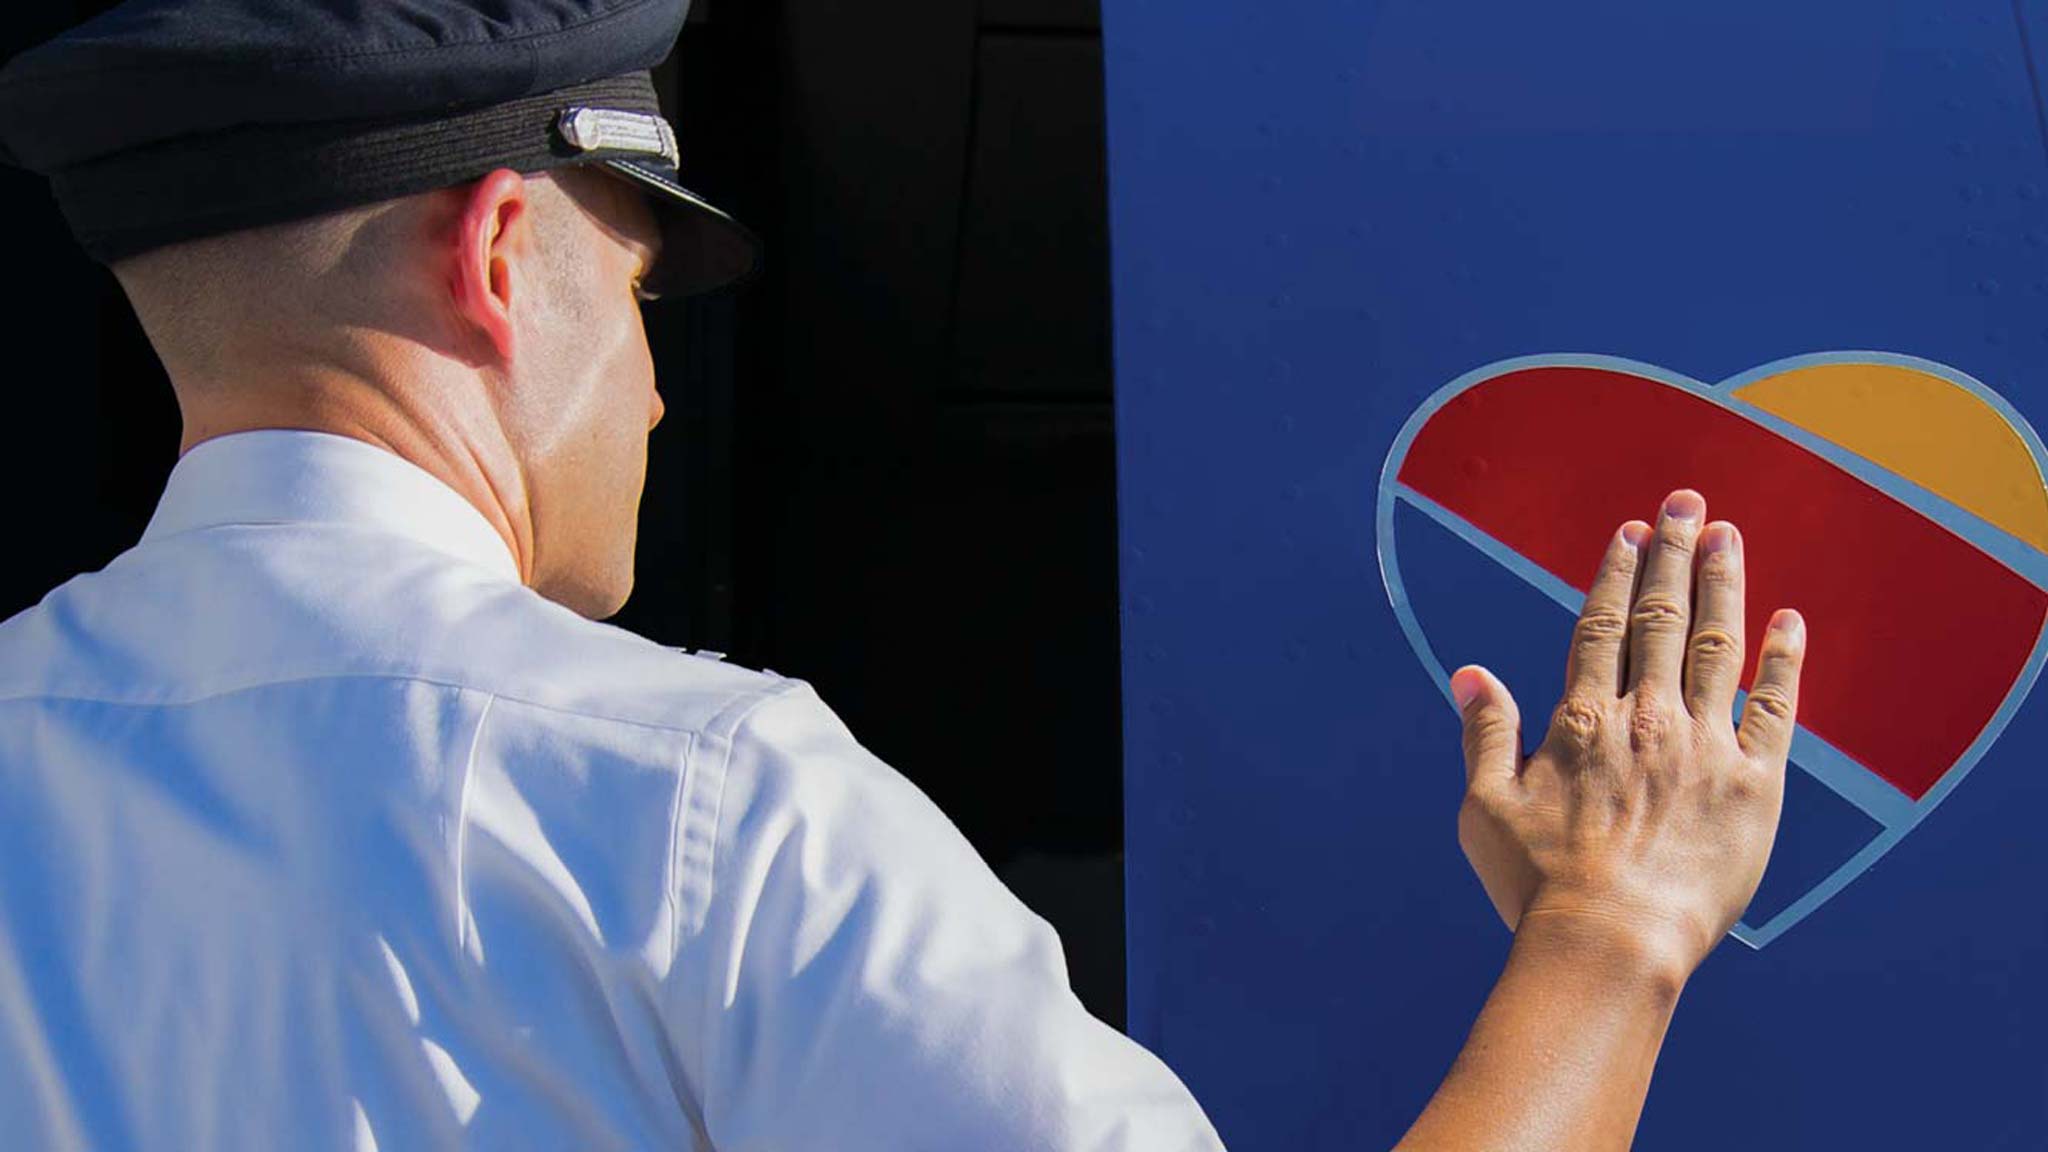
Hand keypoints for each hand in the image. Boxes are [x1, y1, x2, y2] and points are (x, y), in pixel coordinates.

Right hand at [1450, 489, 1806, 978]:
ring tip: (1729, 535)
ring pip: (1717, 646)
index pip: (1602, 625)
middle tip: (1687, 504)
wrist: (1612, 944)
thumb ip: (1484, 733)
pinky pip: (1776, 708)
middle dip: (1675, 554)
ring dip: (1723, 585)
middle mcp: (1646, 718)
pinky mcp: (1754, 786)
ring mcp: (1704, 747)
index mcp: (1583, 720)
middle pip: (1662, 618)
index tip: (1632, 532)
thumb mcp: (1486, 807)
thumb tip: (1470, 674)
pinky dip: (1784, 660)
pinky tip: (1789, 620)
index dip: (1617, 573)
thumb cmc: (1539, 885)